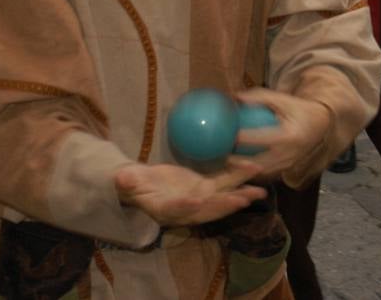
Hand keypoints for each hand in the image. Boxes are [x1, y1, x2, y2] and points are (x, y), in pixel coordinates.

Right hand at [114, 159, 263, 226]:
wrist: (143, 186)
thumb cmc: (132, 184)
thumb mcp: (127, 182)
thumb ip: (127, 181)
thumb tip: (121, 178)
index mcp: (165, 209)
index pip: (175, 210)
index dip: (184, 207)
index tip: (195, 201)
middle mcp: (185, 208)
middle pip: (206, 209)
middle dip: (224, 205)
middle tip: (241, 200)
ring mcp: (198, 199)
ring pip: (221, 199)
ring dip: (240, 195)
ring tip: (258, 191)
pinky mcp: (204, 188)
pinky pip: (224, 184)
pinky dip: (238, 179)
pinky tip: (253, 171)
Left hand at [230, 88, 332, 180]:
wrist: (319, 125)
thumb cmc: (297, 109)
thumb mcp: (282, 99)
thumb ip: (260, 97)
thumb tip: (235, 98)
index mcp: (289, 136)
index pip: (262, 139)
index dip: (244, 138)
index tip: (228, 136)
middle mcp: (289, 154)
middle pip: (259, 163)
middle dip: (238, 162)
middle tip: (221, 156)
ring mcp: (288, 165)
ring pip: (260, 172)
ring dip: (243, 170)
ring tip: (225, 164)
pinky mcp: (285, 170)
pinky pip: (265, 174)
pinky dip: (251, 172)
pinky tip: (236, 167)